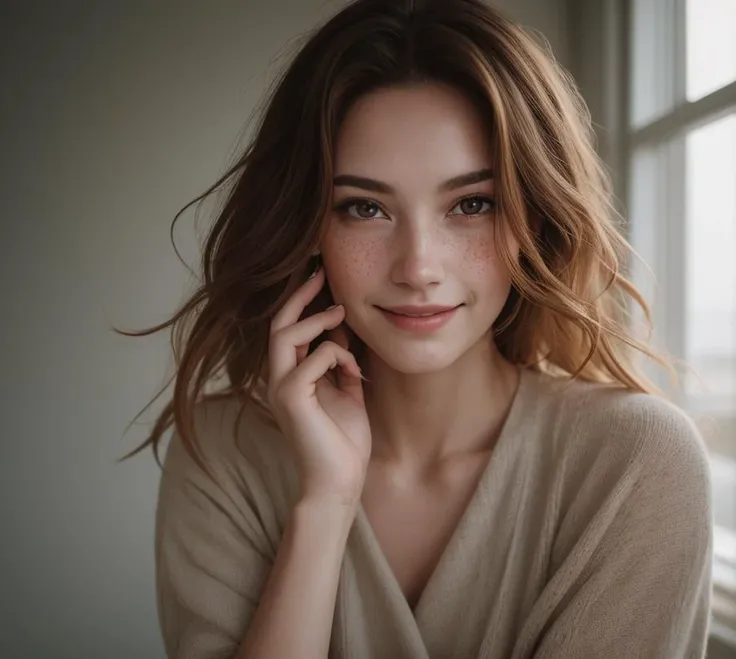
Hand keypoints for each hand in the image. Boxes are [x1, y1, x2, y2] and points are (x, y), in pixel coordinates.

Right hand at [267, 267, 371, 505]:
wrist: (339, 482)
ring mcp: (281, 388)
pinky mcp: (291, 399)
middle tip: (322, 273)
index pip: (288, 328)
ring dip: (316, 320)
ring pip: (285, 335)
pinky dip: (337, 355)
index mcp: (291, 376)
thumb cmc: (343, 440)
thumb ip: (341, 364)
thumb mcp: (346, 391)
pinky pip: (312, 360)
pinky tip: (354, 370)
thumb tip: (344, 335)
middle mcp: (279, 378)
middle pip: (279, 324)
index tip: (322, 277)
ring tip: (341, 313)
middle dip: (300, 295)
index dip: (301, 301)